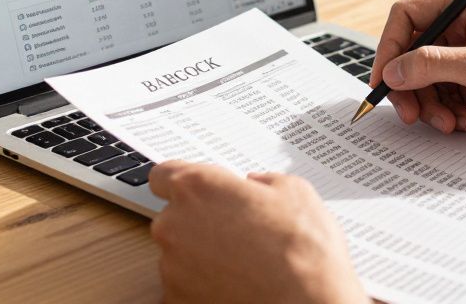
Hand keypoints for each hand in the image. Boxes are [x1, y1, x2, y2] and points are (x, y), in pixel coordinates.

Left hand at [149, 161, 366, 303]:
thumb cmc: (303, 252)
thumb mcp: (296, 193)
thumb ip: (264, 181)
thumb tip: (257, 186)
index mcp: (198, 188)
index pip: (163, 174)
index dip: (182, 182)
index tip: (196, 191)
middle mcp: (175, 224)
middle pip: (173, 217)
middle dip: (200, 221)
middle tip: (237, 230)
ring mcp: (171, 267)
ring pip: (179, 254)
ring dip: (202, 255)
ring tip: (243, 263)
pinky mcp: (176, 300)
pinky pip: (184, 287)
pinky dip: (203, 286)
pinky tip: (236, 284)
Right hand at [370, 0, 465, 136]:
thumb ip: (432, 66)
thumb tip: (393, 70)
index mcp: (465, 5)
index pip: (407, 16)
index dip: (389, 47)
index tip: (383, 78)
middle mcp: (463, 27)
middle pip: (413, 53)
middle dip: (410, 86)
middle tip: (411, 114)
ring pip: (427, 80)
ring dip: (431, 105)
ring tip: (449, 123)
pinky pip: (445, 96)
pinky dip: (447, 112)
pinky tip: (465, 123)